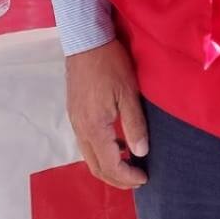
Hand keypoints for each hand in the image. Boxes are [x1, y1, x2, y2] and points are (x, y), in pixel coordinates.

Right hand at [65, 38, 148, 188]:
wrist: (85, 40)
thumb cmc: (110, 64)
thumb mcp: (128, 93)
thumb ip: (135, 125)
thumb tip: (141, 153)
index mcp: (94, 127)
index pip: (110, 165)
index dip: (128, 177)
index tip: (145, 178)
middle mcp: (80, 129)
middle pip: (96, 167)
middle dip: (117, 179)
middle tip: (137, 179)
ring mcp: (75, 121)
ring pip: (89, 156)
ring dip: (108, 166)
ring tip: (129, 164)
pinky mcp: (74, 112)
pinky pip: (86, 143)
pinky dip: (101, 152)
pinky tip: (116, 144)